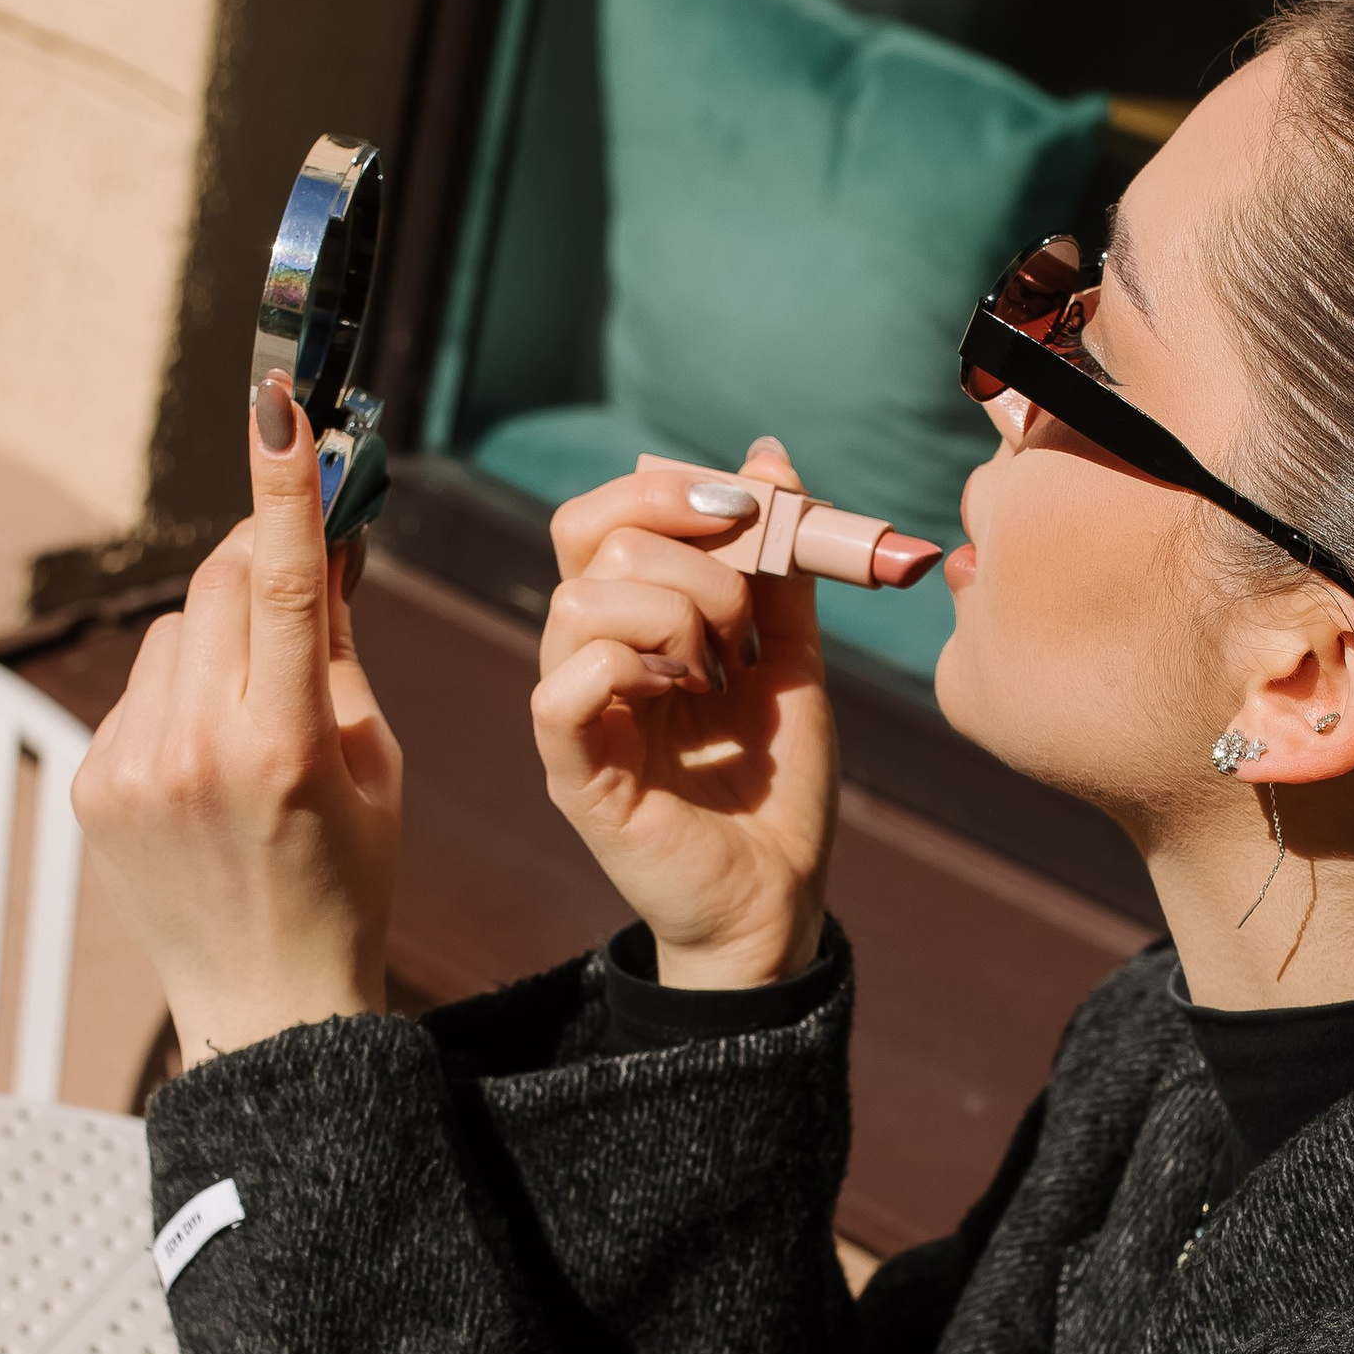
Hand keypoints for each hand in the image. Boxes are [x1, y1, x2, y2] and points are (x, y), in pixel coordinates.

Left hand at [73, 377, 404, 1059]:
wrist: (267, 1005)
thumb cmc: (346, 882)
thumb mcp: (375, 764)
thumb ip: (339, 646)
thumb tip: (326, 538)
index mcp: (286, 748)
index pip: (277, 586)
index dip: (280, 489)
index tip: (274, 405)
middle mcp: (197, 751)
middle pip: (216, 587)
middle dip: (256, 562)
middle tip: (296, 568)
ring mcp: (134, 768)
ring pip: (175, 635)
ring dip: (217, 643)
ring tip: (256, 725)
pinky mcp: (94, 784)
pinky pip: (141, 692)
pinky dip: (179, 700)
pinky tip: (210, 767)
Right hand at [532, 437, 836, 986]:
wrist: (779, 896)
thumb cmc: (776, 787)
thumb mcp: (792, 656)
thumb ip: (781, 564)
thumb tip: (769, 457)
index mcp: (631, 624)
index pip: (603, 516)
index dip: (670, 491)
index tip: (752, 509)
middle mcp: (589, 658)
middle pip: (589, 540)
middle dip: (690, 556)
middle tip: (743, 622)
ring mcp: (575, 715)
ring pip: (578, 602)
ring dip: (671, 613)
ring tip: (717, 673)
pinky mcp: (574, 774)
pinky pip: (562, 689)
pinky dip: (628, 668)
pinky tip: (681, 696)